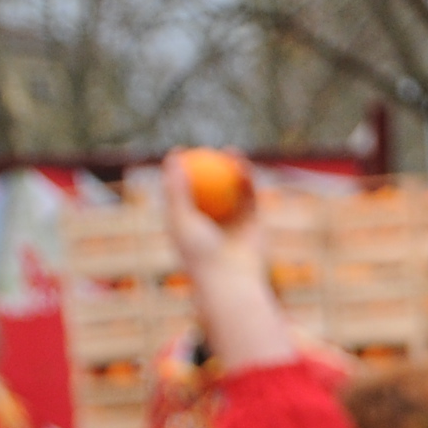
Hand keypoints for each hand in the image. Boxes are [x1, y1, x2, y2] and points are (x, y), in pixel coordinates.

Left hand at [159, 156, 295, 373]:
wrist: (230, 278)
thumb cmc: (199, 252)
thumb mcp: (181, 217)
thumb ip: (176, 188)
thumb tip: (174, 158)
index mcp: (187, 222)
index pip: (181, 191)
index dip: (180, 170)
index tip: (180, 151)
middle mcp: (210, 221)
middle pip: (208, 186)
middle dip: (208, 165)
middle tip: (206, 148)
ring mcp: (232, 221)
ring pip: (231, 188)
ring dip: (231, 168)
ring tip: (228, 150)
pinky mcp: (253, 222)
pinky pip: (249, 195)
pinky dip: (246, 179)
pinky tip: (242, 163)